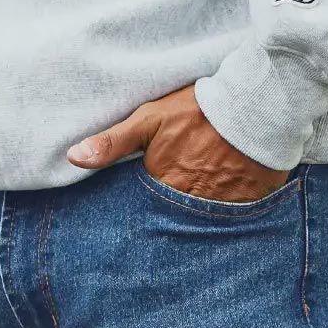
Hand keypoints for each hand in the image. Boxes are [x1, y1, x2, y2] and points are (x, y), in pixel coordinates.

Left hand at [67, 85, 289, 203]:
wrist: (255, 105)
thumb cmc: (198, 110)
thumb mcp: (149, 119)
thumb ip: (112, 142)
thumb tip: (73, 157)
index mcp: (163, 185)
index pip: (148, 209)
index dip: (150, 202)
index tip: (157, 191)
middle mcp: (190, 203)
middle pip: (175, 219)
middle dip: (173, 214)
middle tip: (182, 194)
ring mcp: (219, 208)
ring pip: (201, 223)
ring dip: (200, 216)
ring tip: (204, 197)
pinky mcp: (246, 207)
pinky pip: (231, 221)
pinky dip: (227, 214)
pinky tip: (227, 199)